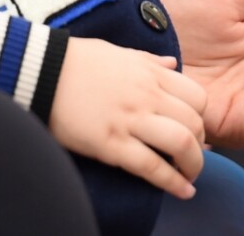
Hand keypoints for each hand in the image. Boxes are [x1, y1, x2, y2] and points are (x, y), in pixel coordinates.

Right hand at [49, 37, 206, 198]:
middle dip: (200, 144)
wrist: (42, 70)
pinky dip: (172, 183)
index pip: (197, 97)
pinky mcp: (111, 144)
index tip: (194, 127)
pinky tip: (182, 192)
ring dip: (193, 165)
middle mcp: (146, 95)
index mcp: (149, 73)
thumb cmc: (77, 59)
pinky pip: (151, 167)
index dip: (201, 116)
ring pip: (181, 144)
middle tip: (191, 153)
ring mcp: (130, 120)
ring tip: (189, 175)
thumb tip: (172, 63)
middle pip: (194, 123)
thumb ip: (149, 60)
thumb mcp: (118, 52)